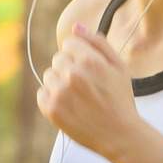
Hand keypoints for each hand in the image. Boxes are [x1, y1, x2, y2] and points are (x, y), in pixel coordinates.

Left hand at [36, 21, 141, 159]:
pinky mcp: (51, 109)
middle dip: (69, 69)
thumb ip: (97, 42)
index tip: (89, 69)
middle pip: (58, 59)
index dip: (79, 55)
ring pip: (49, 75)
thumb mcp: (119, 66)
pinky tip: (69, 106)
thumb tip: (75, 26)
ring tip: (78, 97)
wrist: (120, 135)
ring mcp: (60, 92)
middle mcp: (72, 74)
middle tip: (86, 86)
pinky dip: (52, 99)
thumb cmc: (120, 99)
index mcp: (89, 60)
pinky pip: (42, 93)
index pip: (68, 44)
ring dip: (59, 83)